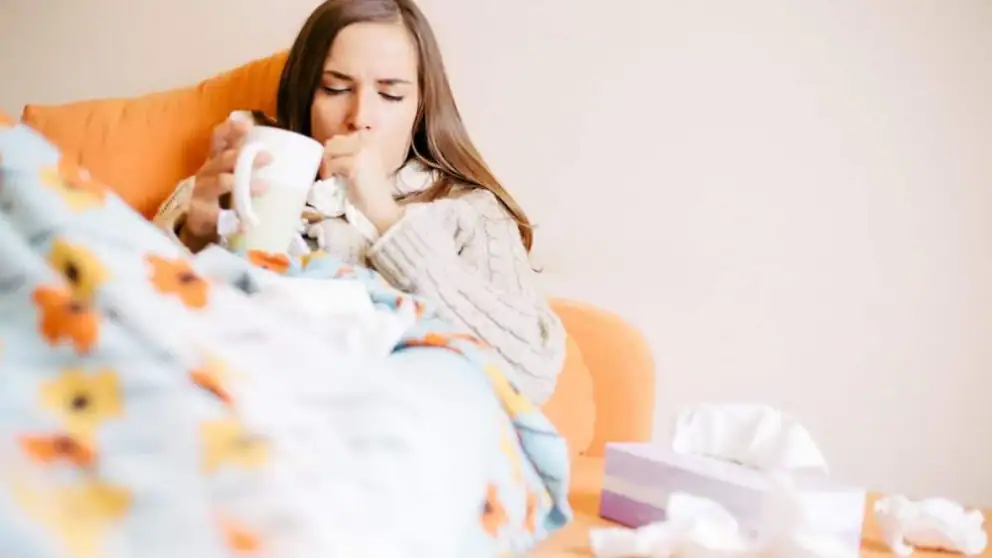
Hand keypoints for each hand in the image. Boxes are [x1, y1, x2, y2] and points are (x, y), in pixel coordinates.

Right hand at [184, 120, 270, 239]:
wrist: (198, 223)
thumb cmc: (220, 195)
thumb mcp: (230, 176)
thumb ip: (246, 164)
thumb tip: (276, 155)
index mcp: (215, 161)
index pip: (219, 140)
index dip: (230, 130)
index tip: (247, 125)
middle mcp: (207, 172)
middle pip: (222, 159)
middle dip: (244, 156)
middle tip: (268, 157)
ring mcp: (201, 192)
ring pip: (219, 182)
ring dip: (242, 184)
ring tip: (264, 187)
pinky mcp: (200, 213)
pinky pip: (217, 216)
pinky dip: (233, 220)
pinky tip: (246, 225)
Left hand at [321, 133, 402, 231]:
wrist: (380, 206)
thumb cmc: (369, 188)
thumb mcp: (360, 163)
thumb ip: (348, 153)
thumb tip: (327, 148)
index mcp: (370, 139)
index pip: (341, 137)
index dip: (333, 149)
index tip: (332, 162)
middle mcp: (367, 141)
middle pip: (334, 141)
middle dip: (327, 155)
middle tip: (327, 170)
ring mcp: (362, 150)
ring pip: (331, 149)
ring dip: (326, 163)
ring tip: (329, 175)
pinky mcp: (355, 163)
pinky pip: (332, 163)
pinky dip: (327, 172)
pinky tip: (330, 179)